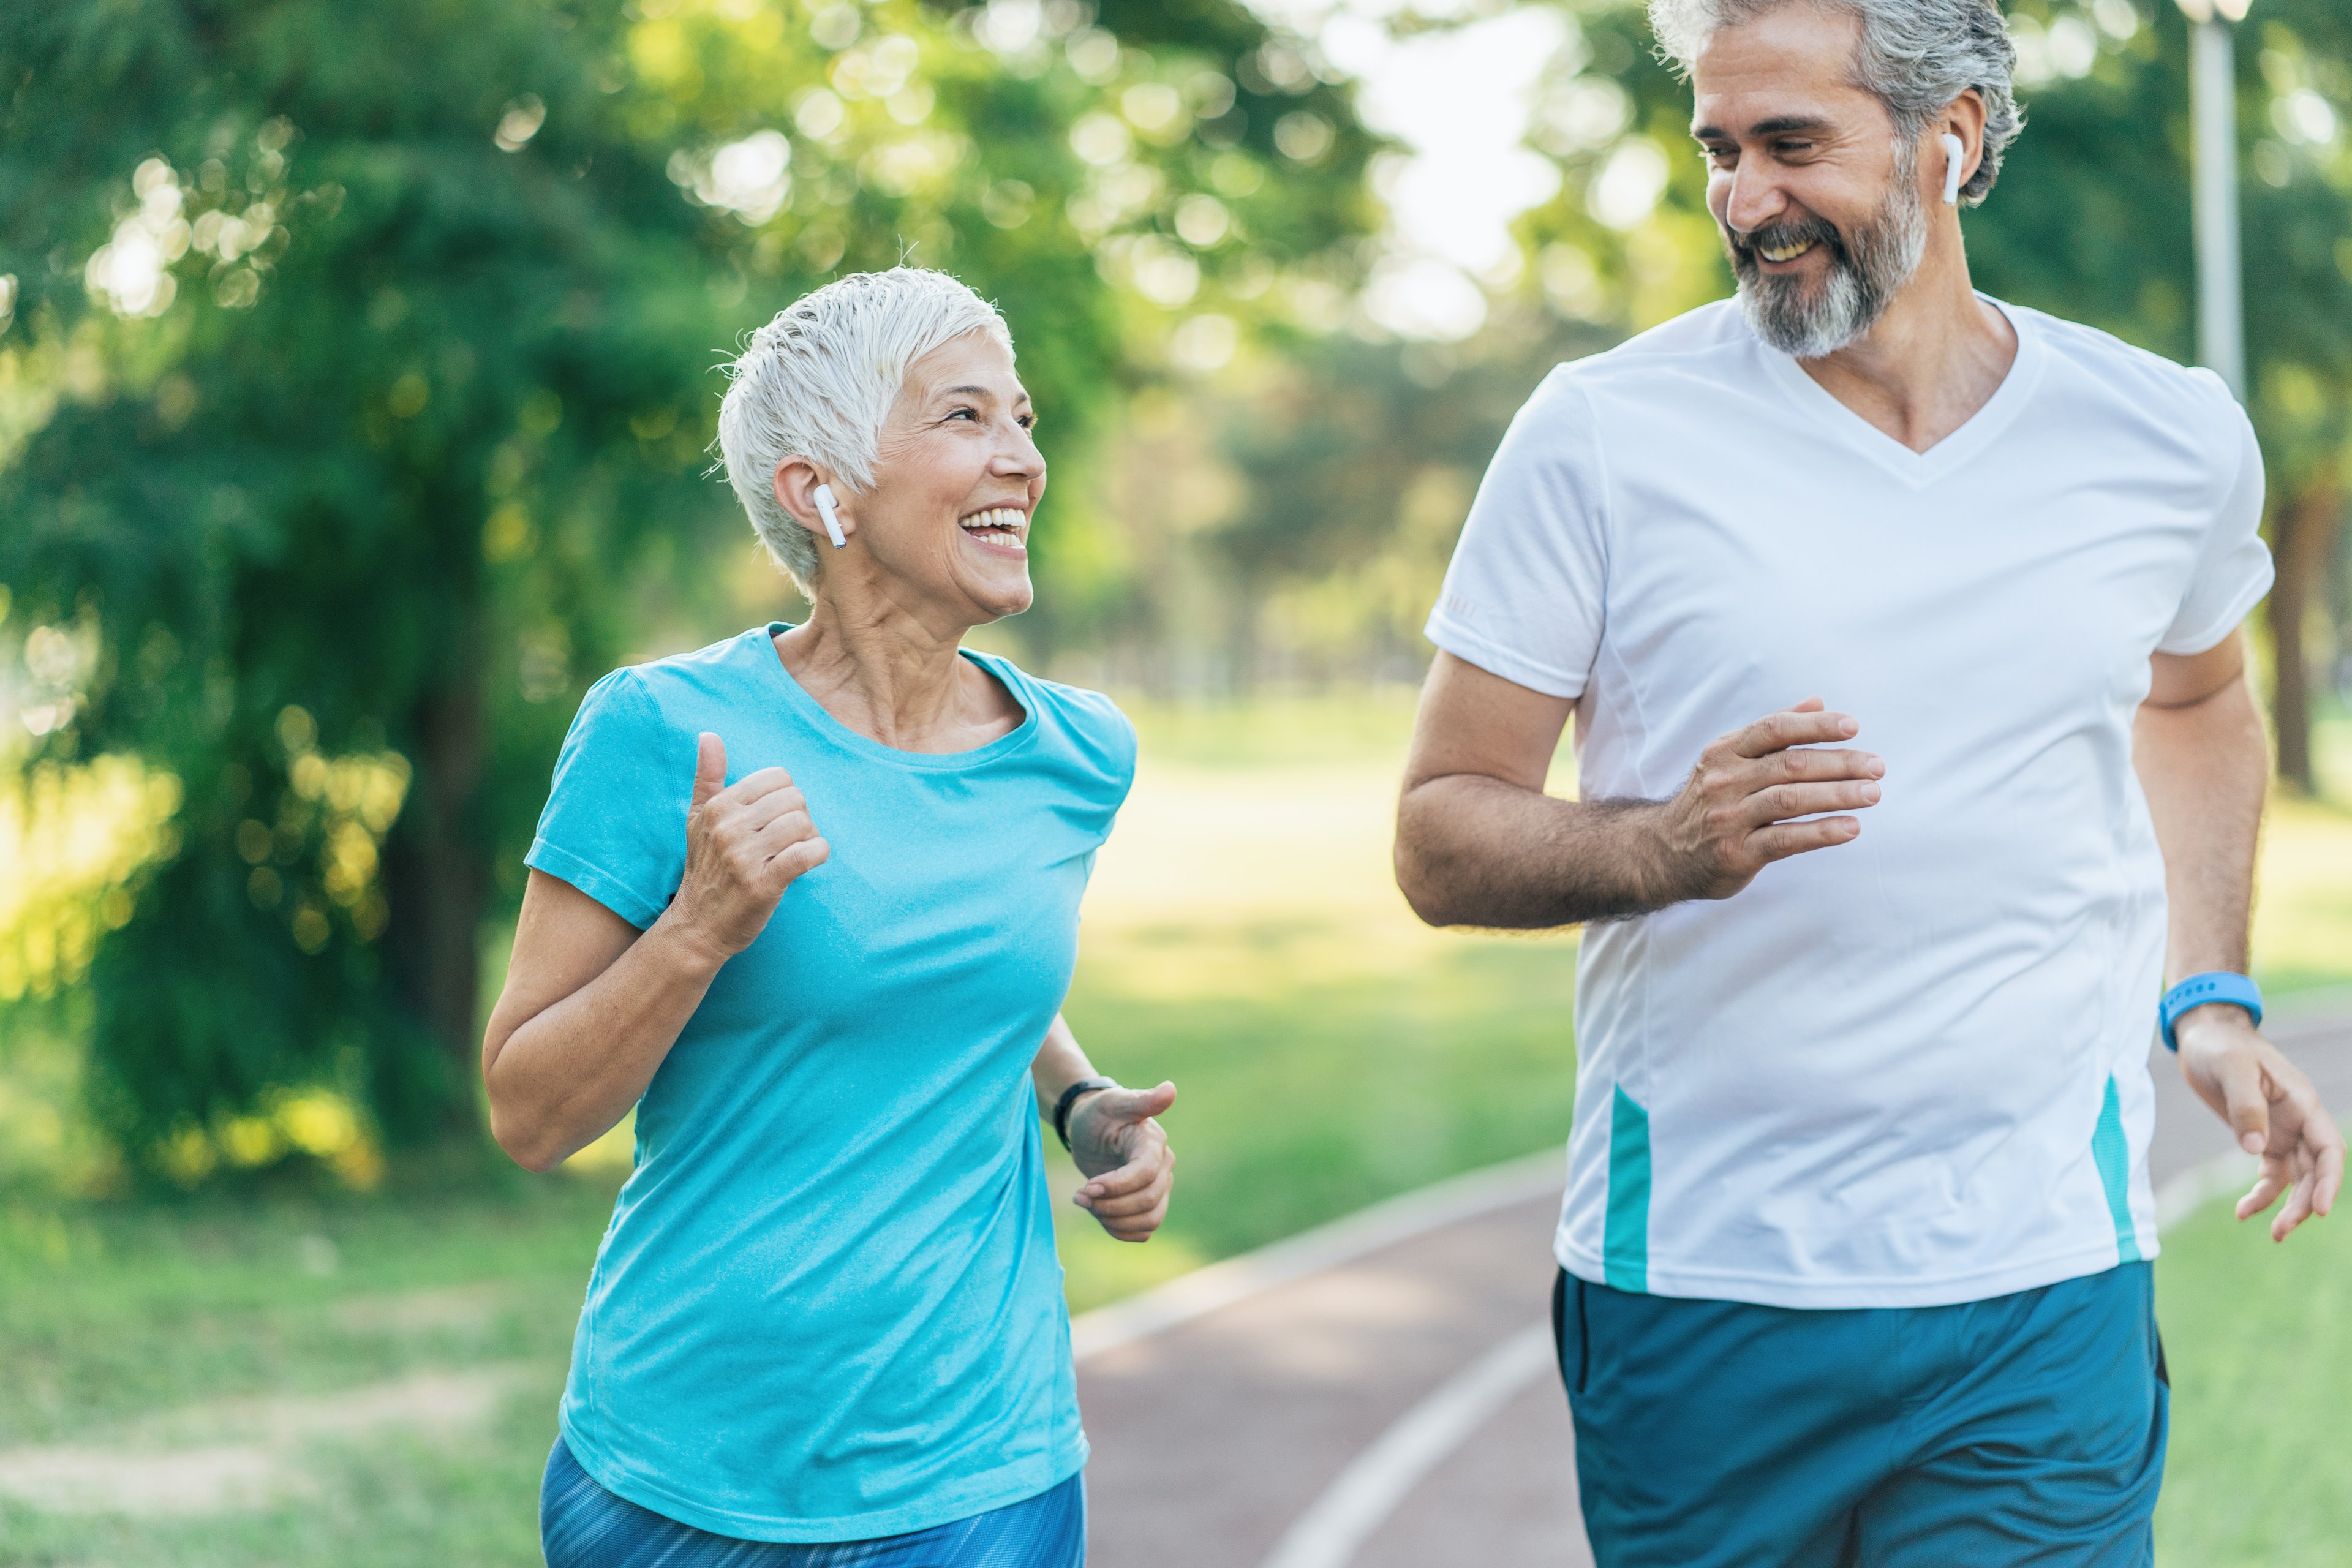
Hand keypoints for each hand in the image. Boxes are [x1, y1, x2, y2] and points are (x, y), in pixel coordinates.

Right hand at [663, 733, 828, 963]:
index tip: (777, 819)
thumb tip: (708, 734)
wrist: (699, 926)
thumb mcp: (698, 820)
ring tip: (796, 852)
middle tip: (790, 838)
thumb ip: (707, 776)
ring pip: (803, 823)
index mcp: (718, 807)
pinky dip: (818, 854)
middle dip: (801, 816)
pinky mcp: (762, 884)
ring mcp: (744, 857)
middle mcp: (729, 828)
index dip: (786, 796)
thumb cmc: (705, 869)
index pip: (776, 777)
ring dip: (810, 837)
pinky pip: (806, 854)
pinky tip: (809, 861)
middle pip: (794, 798)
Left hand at [1067, 1081, 1176, 1242]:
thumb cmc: (1099, 1114)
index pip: (1146, 1173)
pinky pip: (1143, 1231)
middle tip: (1079, 1196)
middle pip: (1147, 1201)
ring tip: (1087, 1204)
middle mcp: (1163, 1168)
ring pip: (1149, 1221)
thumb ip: (1140, 1100)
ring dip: (1114, 1220)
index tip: (1087, 1187)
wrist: (1091, 1132)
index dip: (1118, 1186)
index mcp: (1153, 1143)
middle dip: (1109, 1205)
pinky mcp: (1149, 1206)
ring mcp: (1158, 1189)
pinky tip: (1098, 1214)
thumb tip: (1170, 1088)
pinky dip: (1119, 1230)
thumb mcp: (1112, 1103)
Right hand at [1657, 697, 1883, 899]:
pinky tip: (1851, 828)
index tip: (1853, 727)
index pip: (1773, 728)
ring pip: (1790, 800)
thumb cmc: (1710, 801)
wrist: (1663, 853)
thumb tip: (1817, 700)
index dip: (1815, 725)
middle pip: (1789, 764)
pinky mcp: (1736, 853)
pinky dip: (1821, 833)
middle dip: (1839, 763)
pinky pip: (1785, 840)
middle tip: (1877, 767)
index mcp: (1725, 752)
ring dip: (1837, 795)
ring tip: (1872, 794)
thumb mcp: (1731, 759)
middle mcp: (1724, 781)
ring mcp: (1728, 818)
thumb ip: (1772, 732)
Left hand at [2177, 1009, 2344, 1240]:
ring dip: (2289, 1205)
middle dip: (2307, 1202)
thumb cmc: (2221, 1046)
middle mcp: (2299, 1121)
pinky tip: (2244, 1212)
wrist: (2205, 1036)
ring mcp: (2282, 1131)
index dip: (2330, 1180)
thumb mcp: (2231, 1068)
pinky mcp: (2261, 1137)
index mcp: (2302, 1103)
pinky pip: (2271, 1173)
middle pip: (2315, 1170)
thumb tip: (2254, 1149)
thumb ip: (2245, 1105)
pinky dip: (2263, 1194)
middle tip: (2282, 1230)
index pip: (2329, 1148)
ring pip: (2297, 1177)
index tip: (2322, 1209)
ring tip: (2274, 1233)